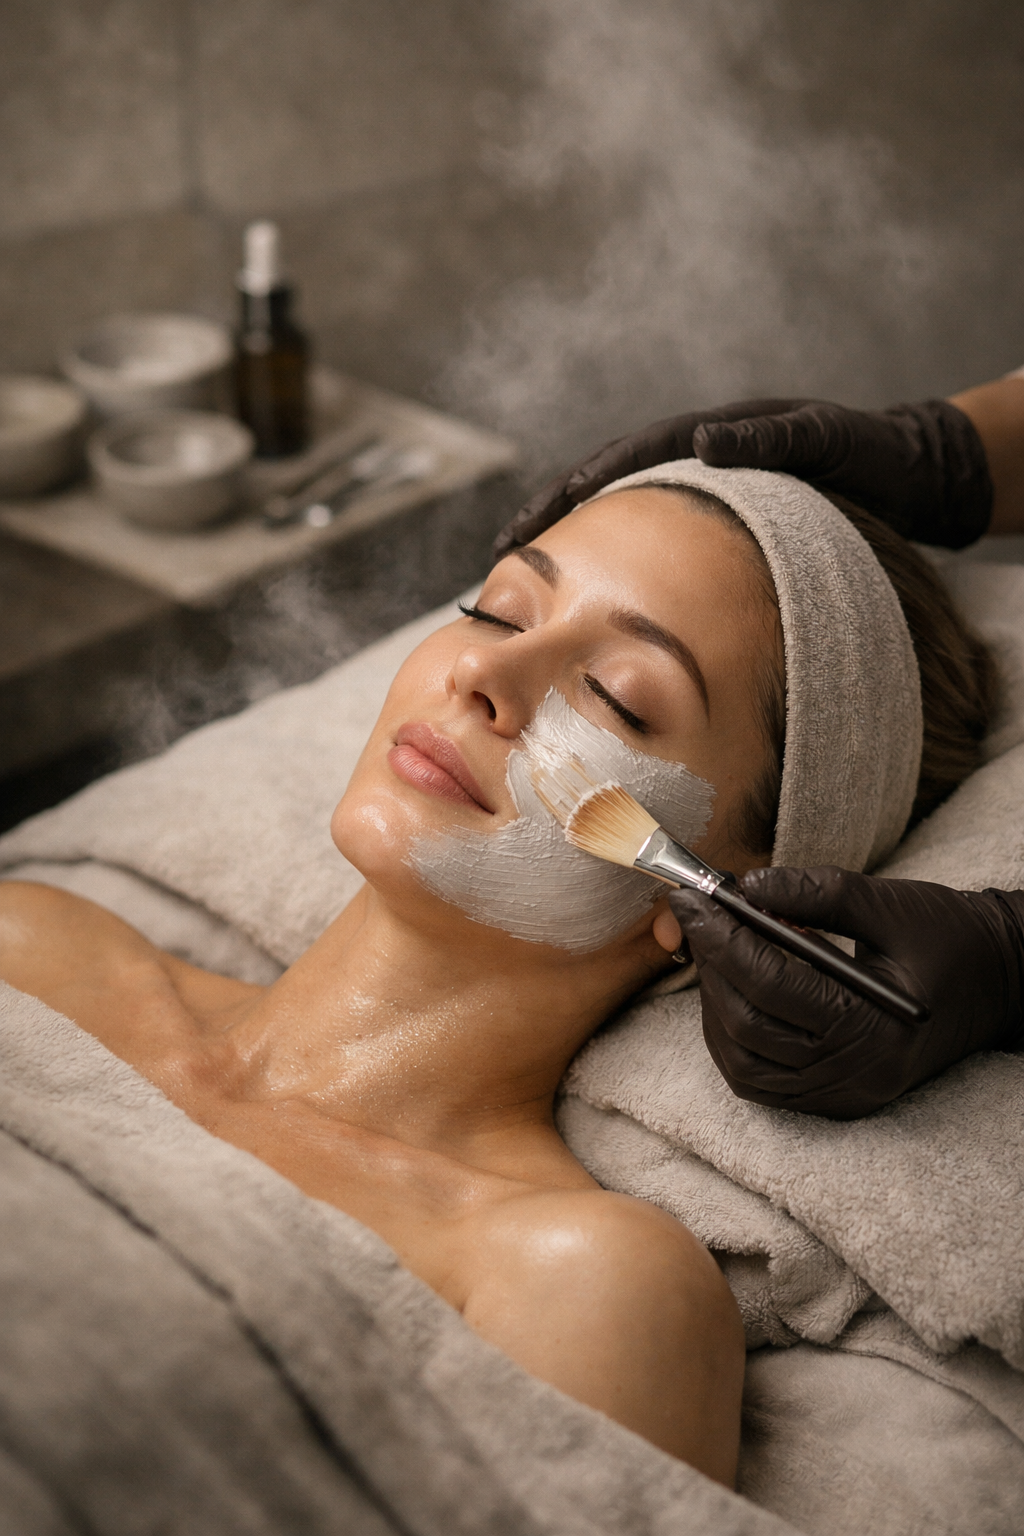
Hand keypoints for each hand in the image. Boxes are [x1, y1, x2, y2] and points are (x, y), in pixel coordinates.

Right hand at [494, 396, 992, 556]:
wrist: (910, 474)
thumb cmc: (868, 453)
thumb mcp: (823, 437)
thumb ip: (768, 437)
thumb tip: (707, 440)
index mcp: (704, 438)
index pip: (616, 462)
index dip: (566, 494)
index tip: (525, 528)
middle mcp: (691, 463)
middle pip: (601, 492)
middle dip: (547, 523)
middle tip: (499, 564)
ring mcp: (699, 495)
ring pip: (619, 523)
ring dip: (572, 550)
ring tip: (526, 586)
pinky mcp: (714, 528)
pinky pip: (651, 546)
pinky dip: (614, 568)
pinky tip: (595, 604)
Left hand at [667, 867, 1023, 1118]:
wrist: (997, 984)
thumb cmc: (949, 939)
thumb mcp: (889, 903)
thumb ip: (817, 892)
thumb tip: (749, 885)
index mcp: (874, 1027)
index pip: (770, 983)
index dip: (721, 938)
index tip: (691, 899)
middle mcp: (856, 1074)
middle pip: (746, 1026)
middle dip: (712, 966)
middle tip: (696, 916)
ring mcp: (843, 1095)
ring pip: (742, 1063)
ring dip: (714, 1005)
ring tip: (716, 951)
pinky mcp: (834, 1098)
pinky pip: (760, 1079)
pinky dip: (732, 1037)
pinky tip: (732, 992)